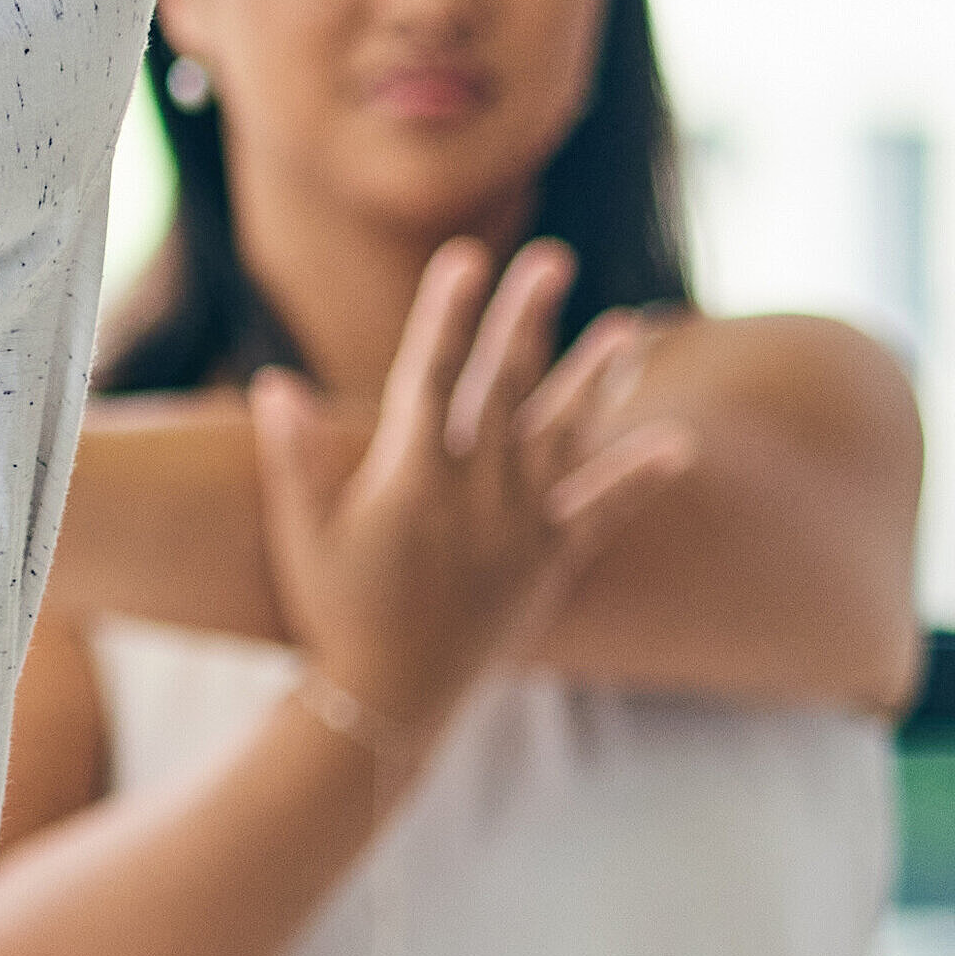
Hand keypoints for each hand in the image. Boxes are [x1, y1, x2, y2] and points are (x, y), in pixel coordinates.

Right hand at [251, 240, 688, 746]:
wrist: (387, 698)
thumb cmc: (334, 609)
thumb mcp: (303, 533)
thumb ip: (293, 456)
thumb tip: (274, 383)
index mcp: (409, 478)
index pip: (429, 374)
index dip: (447, 312)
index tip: (464, 257)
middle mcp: (473, 494)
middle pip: (504, 387)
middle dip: (525, 317)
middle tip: (550, 257)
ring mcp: (518, 527)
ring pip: (564, 436)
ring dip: (597, 379)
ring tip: (628, 328)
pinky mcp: (547, 562)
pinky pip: (601, 511)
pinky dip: (638, 477)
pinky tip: (680, 442)